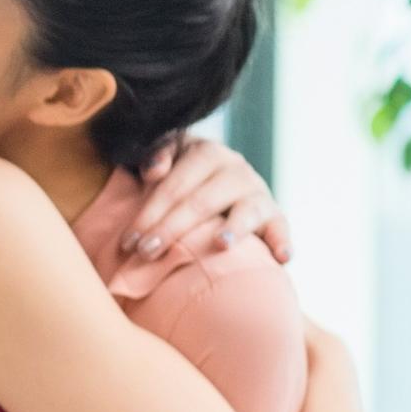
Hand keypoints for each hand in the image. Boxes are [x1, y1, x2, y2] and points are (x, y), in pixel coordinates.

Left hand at [124, 134, 291, 265]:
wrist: (220, 183)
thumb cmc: (183, 177)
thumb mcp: (168, 159)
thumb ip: (157, 157)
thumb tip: (154, 171)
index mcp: (207, 153)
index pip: (176, 183)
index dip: (149, 212)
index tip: (127, 242)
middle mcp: (236, 170)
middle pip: (202, 201)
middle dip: (172, 228)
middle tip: (147, 253)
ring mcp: (257, 192)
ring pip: (246, 210)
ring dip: (234, 228)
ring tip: (221, 245)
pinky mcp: (274, 215)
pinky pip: (281, 227)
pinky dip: (283, 241)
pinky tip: (282, 258)